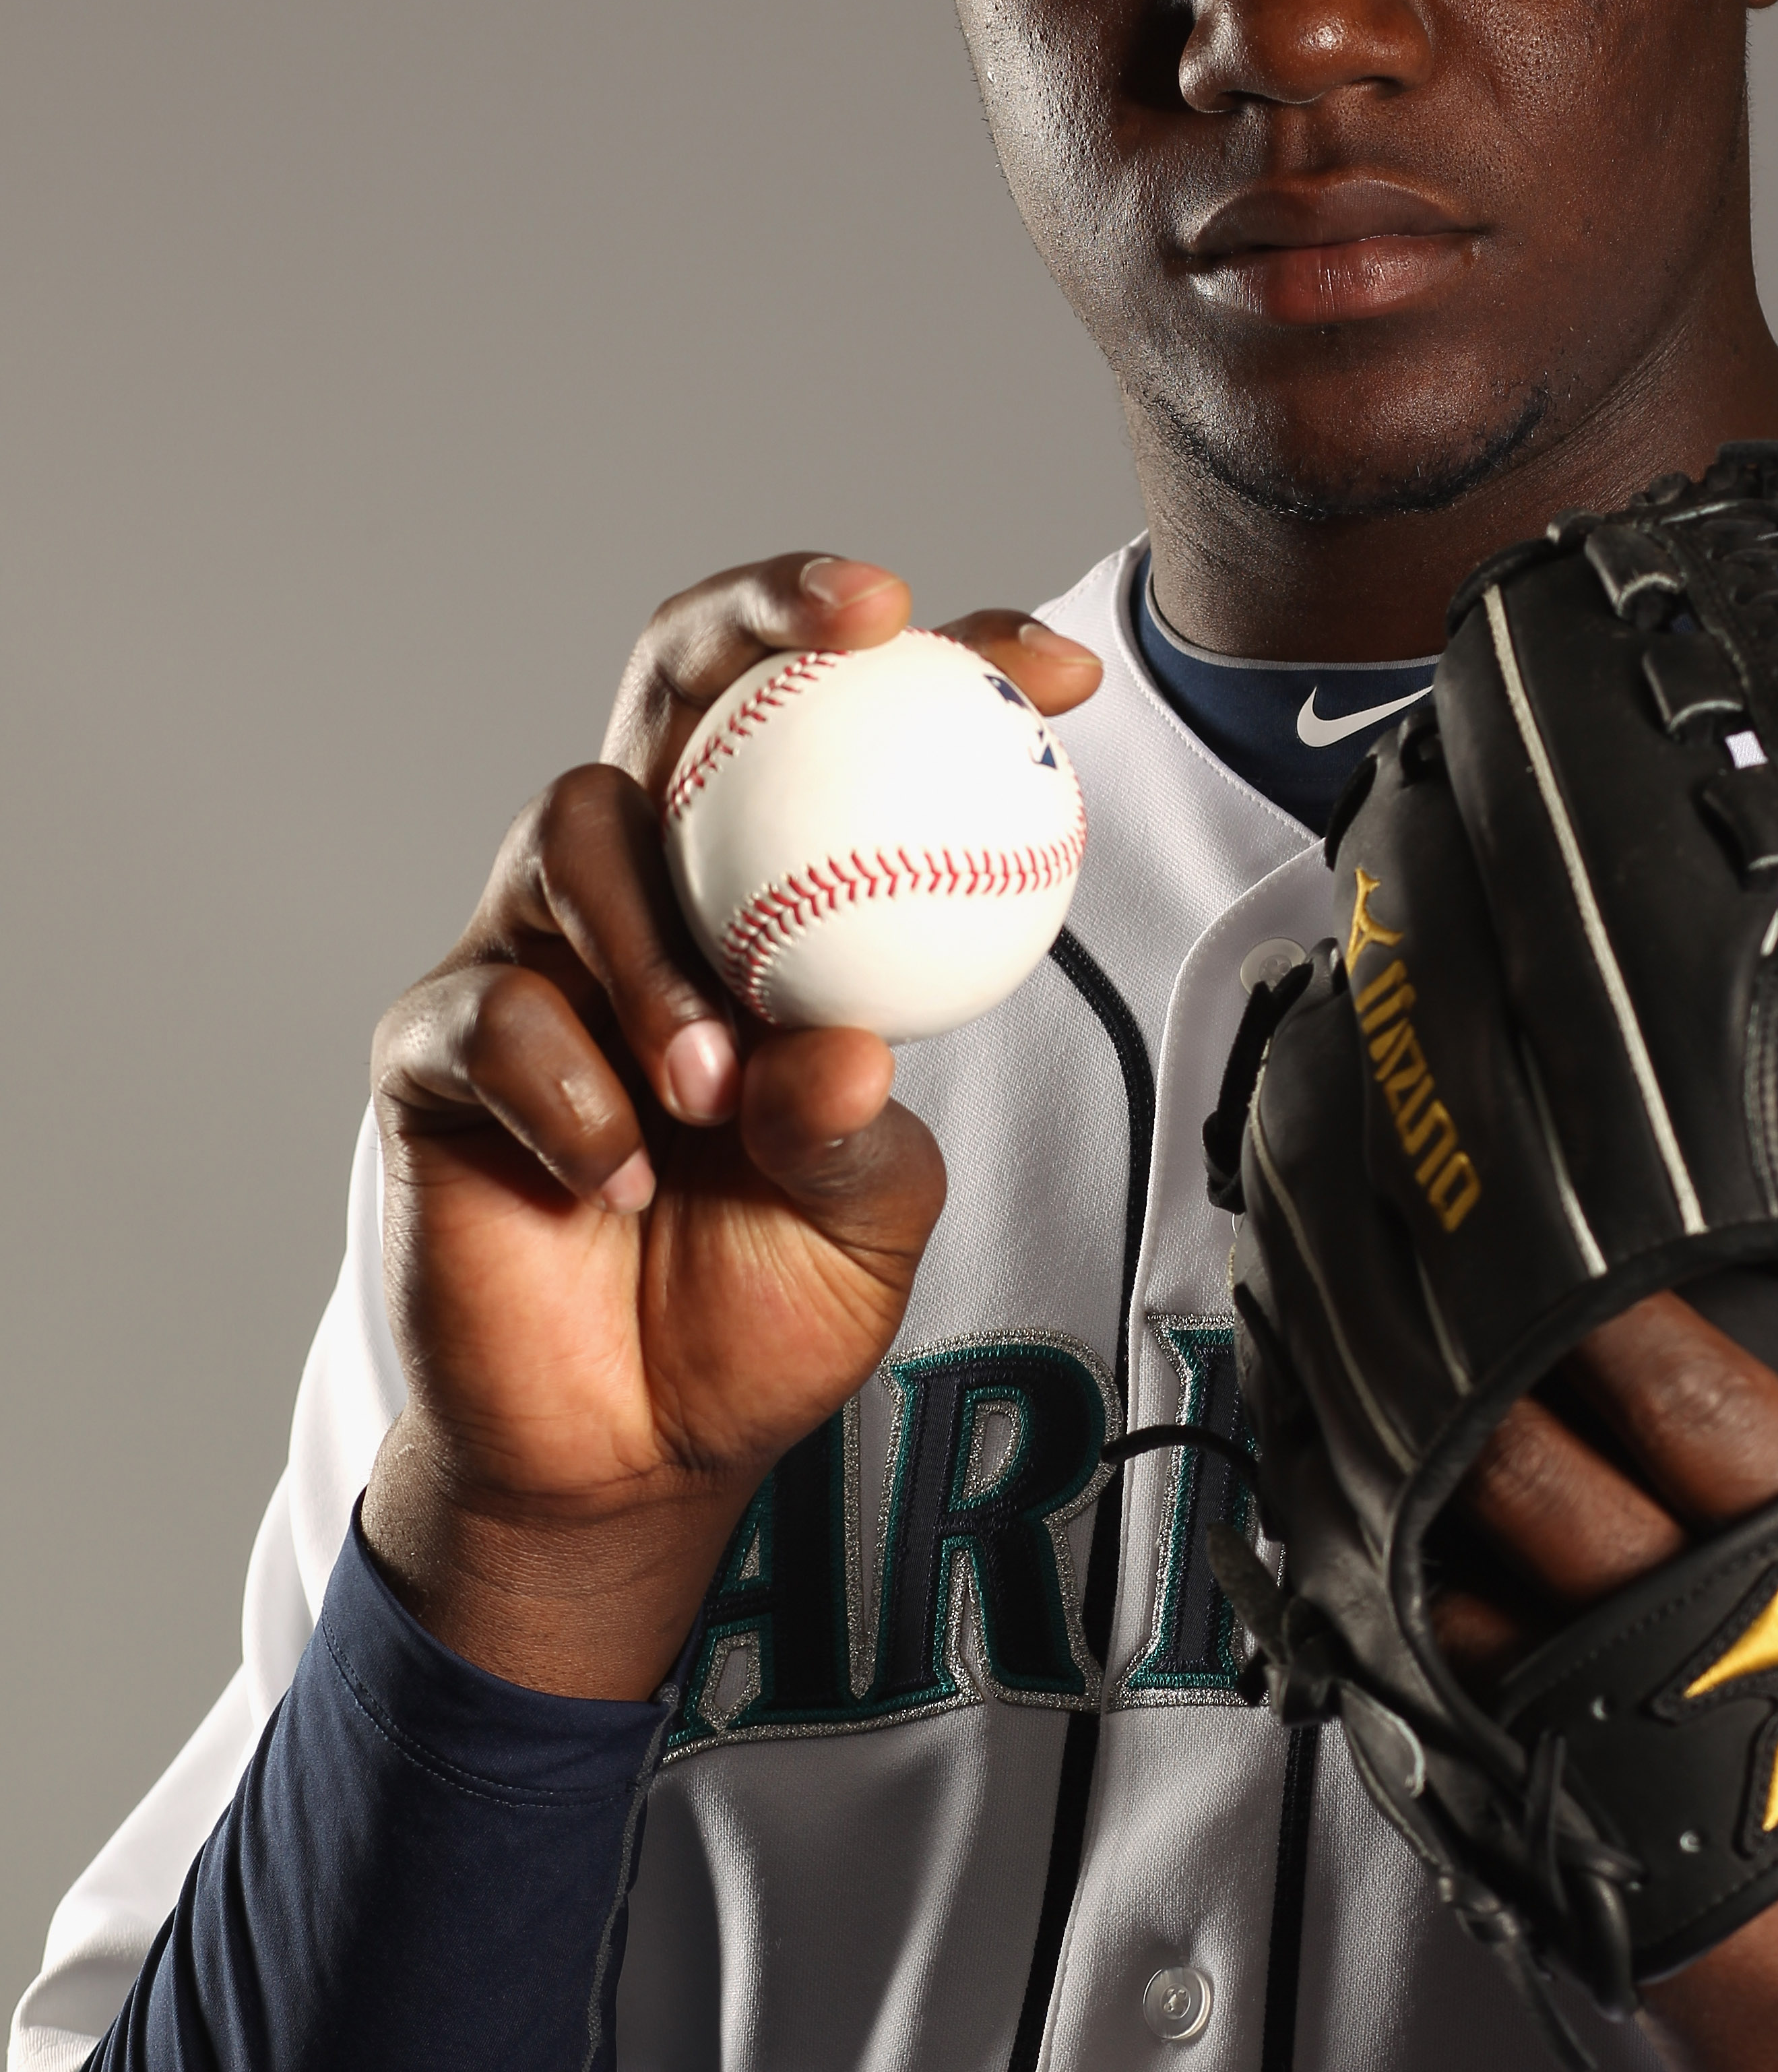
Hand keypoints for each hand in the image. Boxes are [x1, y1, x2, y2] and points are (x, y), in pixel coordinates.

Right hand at [363, 555, 1101, 1702]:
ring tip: (713, 1088)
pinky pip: (489, 1014)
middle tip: (853, 625)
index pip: (840, 744)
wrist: (630, 1452)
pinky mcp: (431, 1051)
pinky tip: (619, 1175)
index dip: (941, 674)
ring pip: (574, 835)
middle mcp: (647, 896)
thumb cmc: (755, 1304)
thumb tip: (843, 1045)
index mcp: (768, 907)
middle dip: (758, 619)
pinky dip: (567, 1089)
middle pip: (677, 688)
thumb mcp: (861, 1219)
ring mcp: (530, 958)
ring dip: (659, 947)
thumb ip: (855, 1128)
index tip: (1052, 668)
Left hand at [1435, 1295, 1777, 2071]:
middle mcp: (1750, 1656)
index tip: (1549, 1271)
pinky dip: (1457, 1691)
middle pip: (1565, 1493)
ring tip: (1418, 1505)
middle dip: (1487, 1418)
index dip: (1615, 1332)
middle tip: (1437, 1371)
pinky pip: (1494, 1751)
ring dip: (1446, 1554)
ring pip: (1498, 1618)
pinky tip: (1446, 1652)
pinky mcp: (1618, 1878)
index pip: (1706, 1405)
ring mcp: (1667, 1768)